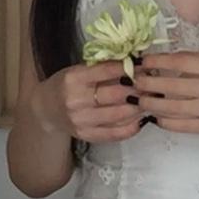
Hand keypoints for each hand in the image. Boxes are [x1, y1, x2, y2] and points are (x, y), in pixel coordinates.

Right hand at [31, 60, 150, 142]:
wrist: (45, 109)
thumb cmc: (65, 85)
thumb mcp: (78, 70)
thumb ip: (102, 68)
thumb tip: (134, 62)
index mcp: (74, 79)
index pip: (107, 71)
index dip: (129, 68)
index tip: (144, 65)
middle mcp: (76, 101)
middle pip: (116, 94)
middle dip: (138, 89)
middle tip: (153, 85)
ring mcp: (81, 120)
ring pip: (119, 114)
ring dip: (139, 108)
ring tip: (151, 101)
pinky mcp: (86, 135)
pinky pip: (114, 133)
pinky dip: (131, 127)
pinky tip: (140, 120)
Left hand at [134, 50, 198, 136]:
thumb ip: (194, 61)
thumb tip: (161, 61)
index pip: (178, 62)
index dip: (155, 62)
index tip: (140, 61)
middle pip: (170, 86)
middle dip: (146, 83)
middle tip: (131, 82)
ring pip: (171, 108)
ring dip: (150, 104)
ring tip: (138, 100)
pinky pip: (181, 125)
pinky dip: (164, 121)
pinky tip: (155, 116)